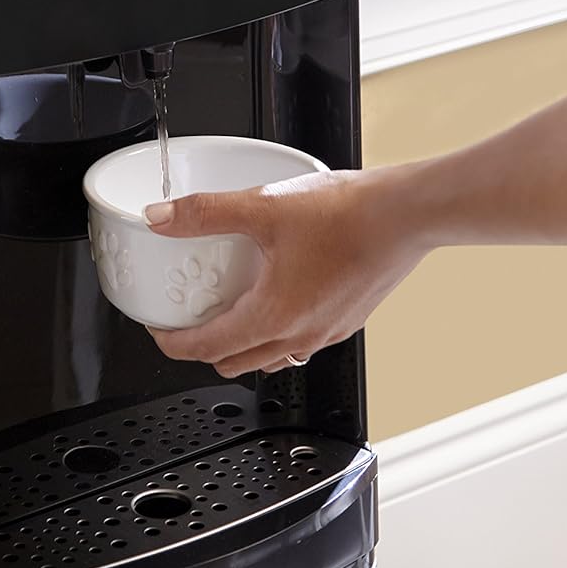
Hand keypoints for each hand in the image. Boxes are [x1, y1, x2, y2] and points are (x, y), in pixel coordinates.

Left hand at [143, 168, 427, 374]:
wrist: (408, 213)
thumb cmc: (349, 214)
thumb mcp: (263, 206)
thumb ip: (205, 212)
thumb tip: (160, 217)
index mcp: (275, 317)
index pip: (207, 348)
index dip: (172, 343)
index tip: (158, 330)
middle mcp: (302, 335)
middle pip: (235, 361)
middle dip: (203, 347)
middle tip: (186, 318)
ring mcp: (328, 332)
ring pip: (271, 357)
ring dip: (242, 343)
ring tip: (228, 307)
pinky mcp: (348, 320)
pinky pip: (301, 341)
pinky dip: (277, 331)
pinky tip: (277, 293)